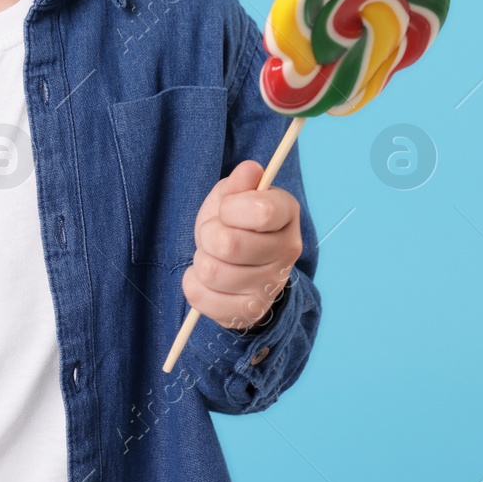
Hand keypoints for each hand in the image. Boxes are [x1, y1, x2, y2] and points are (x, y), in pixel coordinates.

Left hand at [182, 159, 301, 333]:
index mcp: (287, 214)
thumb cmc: (235, 222)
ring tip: (212, 256)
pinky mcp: (251, 311)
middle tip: (213, 235)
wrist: (240, 264)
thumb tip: (250, 169)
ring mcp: (272, 285)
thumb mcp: (232, 195)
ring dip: (201, 260)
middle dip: (208, 234)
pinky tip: (208, 279)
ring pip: (212, 272)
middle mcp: (288, 251)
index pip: (260, 212)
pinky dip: (194, 284)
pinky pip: (201, 297)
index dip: (230, 209)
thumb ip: (239, 182)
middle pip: (229, 244)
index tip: (226, 210)